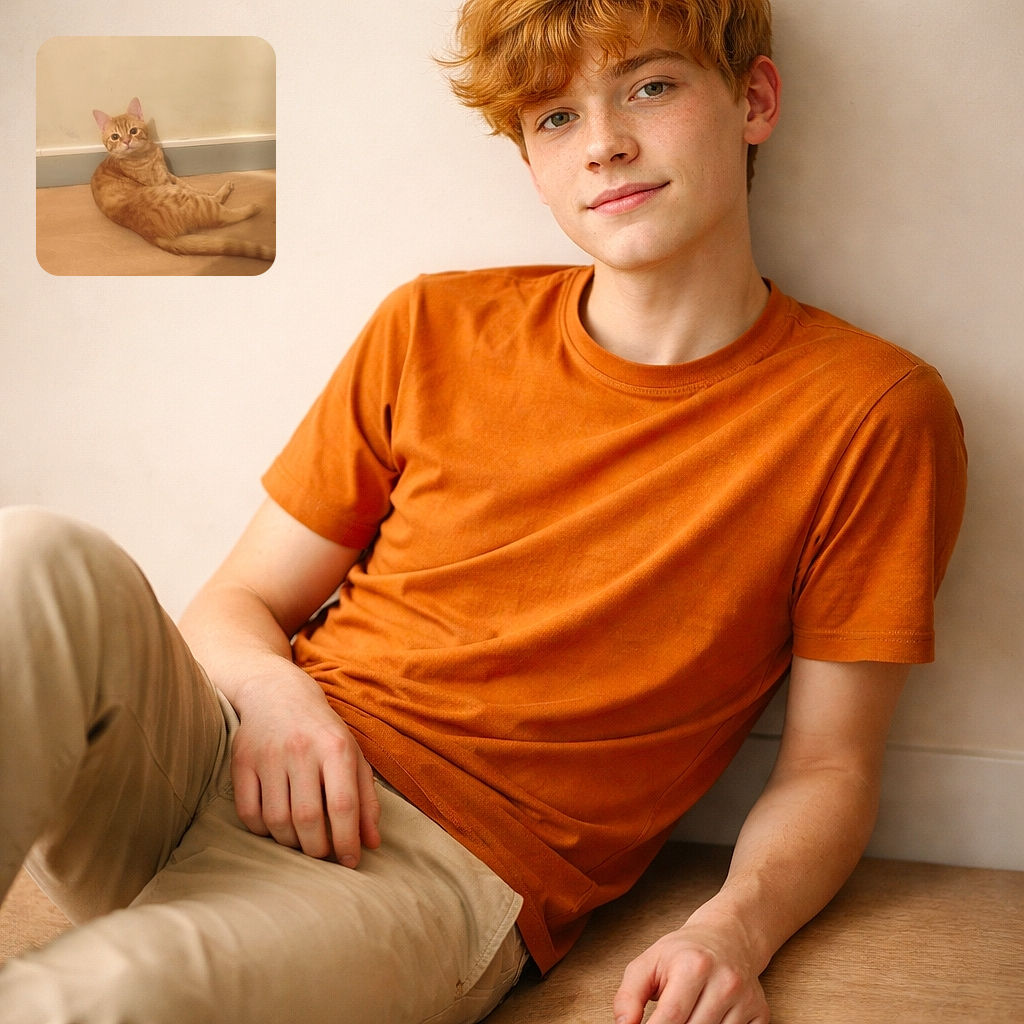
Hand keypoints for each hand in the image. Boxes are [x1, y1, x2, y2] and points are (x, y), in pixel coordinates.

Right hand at [228, 666, 380, 866]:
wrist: (277, 693)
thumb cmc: (323, 731)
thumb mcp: (353, 755)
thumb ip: (366, 799)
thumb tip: (372, 843)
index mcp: (336, 747)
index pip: (342, 805)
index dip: (347, 840)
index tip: (350, 861)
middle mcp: (301, 750)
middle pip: (308, 819)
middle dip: (318, 848)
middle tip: (324, 854)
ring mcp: (268, 756)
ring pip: (277, 821)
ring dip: (291, 843)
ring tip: (302, 841)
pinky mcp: (241, 762)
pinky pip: (248, 813)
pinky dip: (263, 830)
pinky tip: (276, 827)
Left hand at [612, 918, 768, 1023]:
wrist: (727, 936)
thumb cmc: (683, 952)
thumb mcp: (648, 963)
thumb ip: (629, 996)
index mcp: (694, 966)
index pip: (670, 1018)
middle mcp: (725, 982)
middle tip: (667, 1021)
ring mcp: (746, 999)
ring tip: (688, 1015)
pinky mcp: (761, 1012)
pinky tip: (709, 1020)